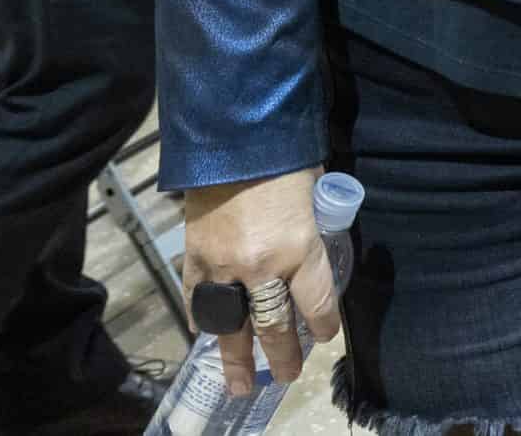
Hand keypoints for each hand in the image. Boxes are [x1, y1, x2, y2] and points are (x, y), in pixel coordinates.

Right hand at [182, 168, 336, 393]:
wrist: (232, 137)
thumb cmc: (284, 159)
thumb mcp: (313, 197)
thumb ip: (312, 229)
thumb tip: (314, 245)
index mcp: (299, 250)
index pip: (316, 304)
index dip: (323, 325)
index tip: (325, 336)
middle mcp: (262, 267)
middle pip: (274, 326)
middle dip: (282, 356)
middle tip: (288, 377)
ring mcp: (223, 267)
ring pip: (231, 326)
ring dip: (236, 358)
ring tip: (242, 383)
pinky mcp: (195, 258)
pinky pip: (198, 300)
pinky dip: (204, 321)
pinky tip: (209, 337)